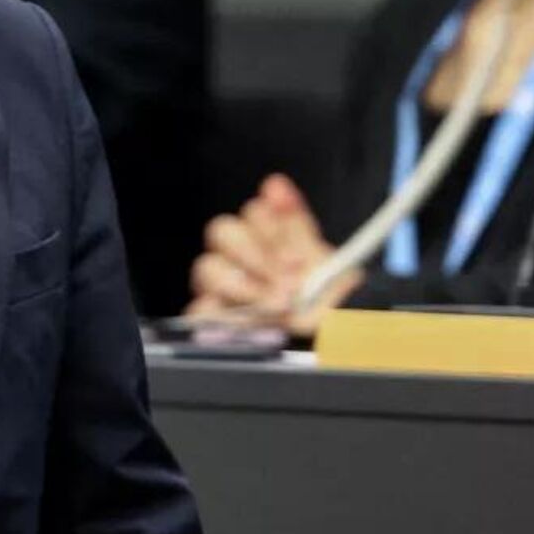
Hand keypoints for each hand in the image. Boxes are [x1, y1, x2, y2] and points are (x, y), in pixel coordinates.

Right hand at [187, 175, 359, 334]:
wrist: (333, 348)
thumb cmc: (329, 307)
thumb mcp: (323, 263)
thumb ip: (296, 224)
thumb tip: (274, 184)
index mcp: (269, 240)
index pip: (253, 213)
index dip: (272, 228)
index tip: (296, 257)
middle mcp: (242, 260)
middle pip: (223, 232)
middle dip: (256, 255)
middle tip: (286, 282)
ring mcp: (224, 289)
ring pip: (208, 268)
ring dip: (242, 285)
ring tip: (275, 306)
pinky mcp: (213, 320)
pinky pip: (199, 310)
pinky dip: (221, 314)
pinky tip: (248, 320)